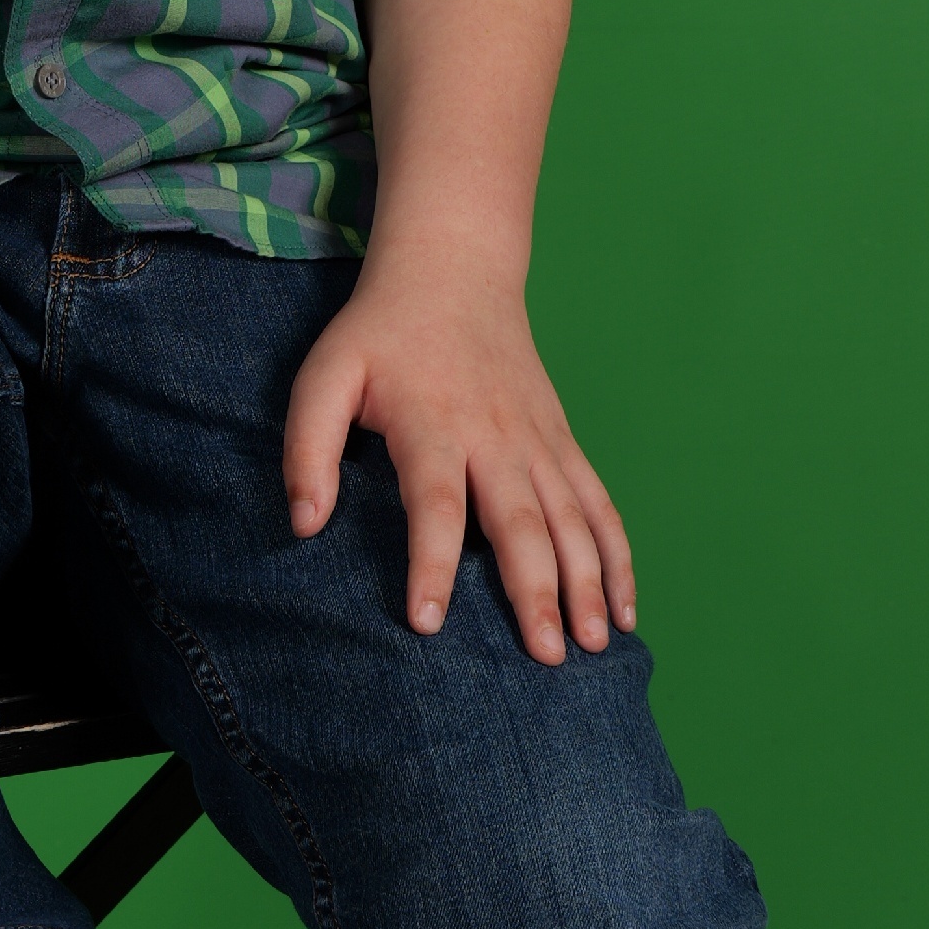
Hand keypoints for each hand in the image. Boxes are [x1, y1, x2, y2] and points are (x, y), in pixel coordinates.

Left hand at [282, 263, 633, 661]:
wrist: (454, 271)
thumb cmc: (380, 334)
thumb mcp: (325, 375)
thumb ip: (308, 448)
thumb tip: (304, 526)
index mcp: (433, 424)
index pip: (436, 504)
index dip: (433, 564)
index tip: (429, 622)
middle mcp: (495, 437)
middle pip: (521, 522)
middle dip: (536, 591)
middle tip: (545, 656)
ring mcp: (538, 441)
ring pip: (572, 519)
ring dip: (587, 583)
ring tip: (592, 645)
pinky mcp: (562, 442)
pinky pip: (598, 504)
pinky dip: (618, 556)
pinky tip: (624, 608)